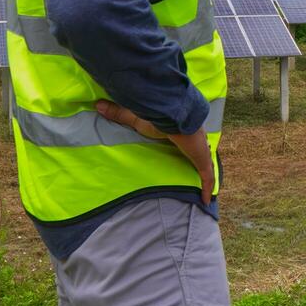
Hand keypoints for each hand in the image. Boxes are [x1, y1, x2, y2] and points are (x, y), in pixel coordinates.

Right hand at [94, 100, 215, 203]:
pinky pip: (207, 177)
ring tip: (205, 187)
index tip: (187, 147)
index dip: (188, 143)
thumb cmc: (158, 117)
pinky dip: (207, 188)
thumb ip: (119, 114)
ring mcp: (200, 151)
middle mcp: (194, 141)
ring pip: (206, 165)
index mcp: (181, 130)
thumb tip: (97, 105)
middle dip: (200, 159)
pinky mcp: (202, 160)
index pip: (187, 138)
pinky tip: (206, 200)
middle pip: (200, 151)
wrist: (176, 116)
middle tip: (197, 167)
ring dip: (206, 175)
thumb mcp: (136, 120)